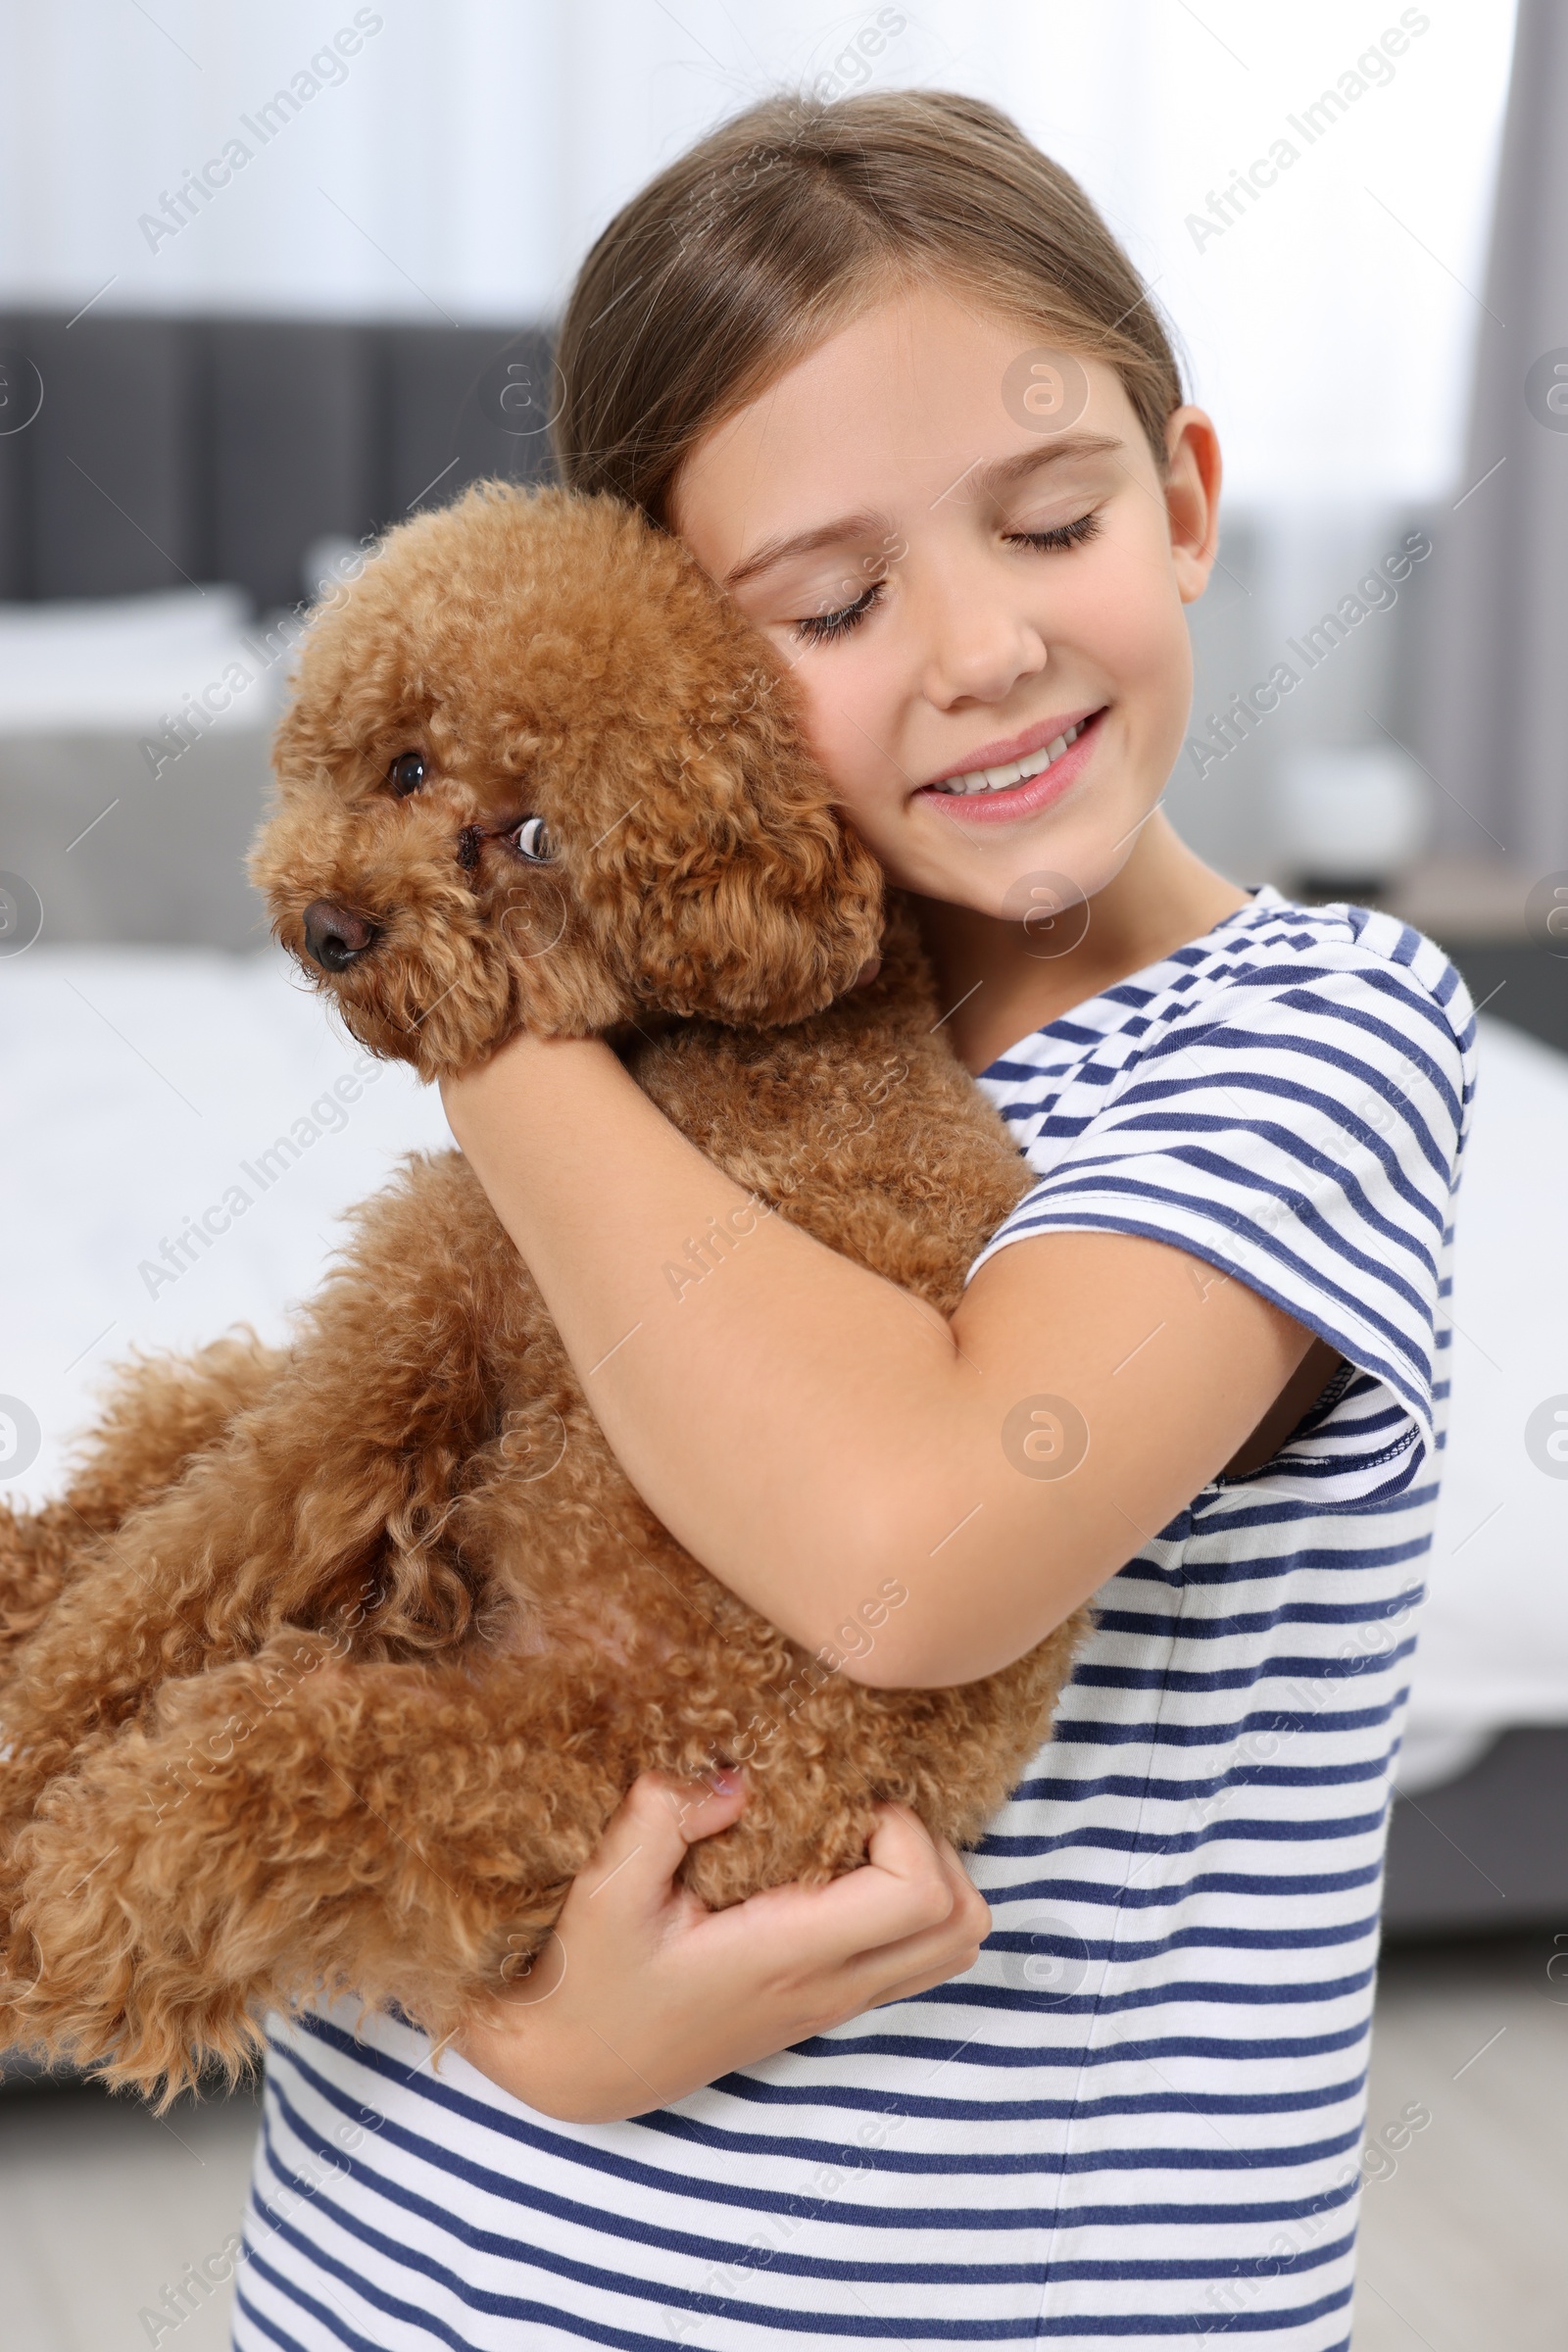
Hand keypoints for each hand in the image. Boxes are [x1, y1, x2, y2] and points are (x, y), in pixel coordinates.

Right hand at [450, 1768, 990, 2122]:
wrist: (577, 2068)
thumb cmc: (588, 1981)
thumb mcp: (605, 1890)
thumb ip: (662, 1818)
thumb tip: (734, 1777)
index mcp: (787, 1957)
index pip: (920, 1897)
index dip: (907, 1829)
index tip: (845, 1800)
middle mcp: (828, 1989)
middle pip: (962, 1925)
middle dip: (934, 1846)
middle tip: (862, 1811)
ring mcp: (833, 2004)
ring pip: (950, 1947)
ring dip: (929, 1876)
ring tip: (856, 1836)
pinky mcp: (824, 2005)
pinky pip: (914, 1958)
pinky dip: (908, 1904)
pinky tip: (837, 1869)